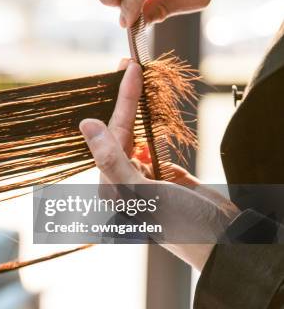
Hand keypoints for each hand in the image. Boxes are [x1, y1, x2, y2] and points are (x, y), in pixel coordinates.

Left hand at [79, 59, 238, 269]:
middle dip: (125, 99)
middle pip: (120, 132)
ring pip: (135, 136)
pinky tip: (147, 114)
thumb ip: (112, 159)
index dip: (122, 100)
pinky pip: (151, 146)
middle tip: (127, 65)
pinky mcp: (164, 178)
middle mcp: (123, 182)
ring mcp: (143, 179)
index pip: (113, 135)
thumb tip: (86, 125)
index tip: (127, 69)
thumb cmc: (180, 223)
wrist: (222, 243)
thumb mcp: (141, 191)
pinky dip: (150, 128)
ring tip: (136, 81)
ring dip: (136, 111)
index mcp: (111, 187)